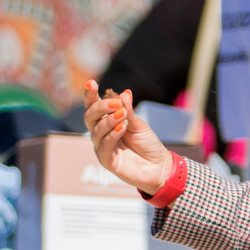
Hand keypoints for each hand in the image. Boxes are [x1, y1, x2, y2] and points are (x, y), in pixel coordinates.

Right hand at [86, 81, 174, 195]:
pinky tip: (121, 128)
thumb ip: (129, 111)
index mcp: (107, 121)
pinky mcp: (106, 160)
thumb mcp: (139, 125)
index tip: (92, 83)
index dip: (90, 95)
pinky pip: (104, 146)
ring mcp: (102, 147)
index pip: (93, 106)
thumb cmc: (148, 144)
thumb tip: (124, 93)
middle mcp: (101, 133)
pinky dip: (112, 135)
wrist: (159, 167)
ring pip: (96, 130)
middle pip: (90, 116)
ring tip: (122, 114)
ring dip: (108, 120)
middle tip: (114, 103)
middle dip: (99, 106)